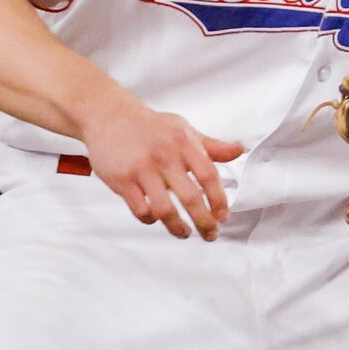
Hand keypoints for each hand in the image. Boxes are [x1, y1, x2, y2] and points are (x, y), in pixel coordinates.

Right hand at [72, 93, 244, 239]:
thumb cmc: (150, 126)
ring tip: (185, 233)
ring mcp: (141, 169)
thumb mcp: (183, 130)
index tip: (223, 216)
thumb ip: (211, 145)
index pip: (209, 176)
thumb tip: (240, 149)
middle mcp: (164, 156)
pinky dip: (151, 219)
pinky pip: (141, 210)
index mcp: (183, 143)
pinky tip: (156, 219)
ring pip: (164, 210)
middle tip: (211, 234)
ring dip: (178, 228)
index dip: (219, 200)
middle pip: (191, 198)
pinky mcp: (121, 180)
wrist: (108, 115)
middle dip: (204, 222)